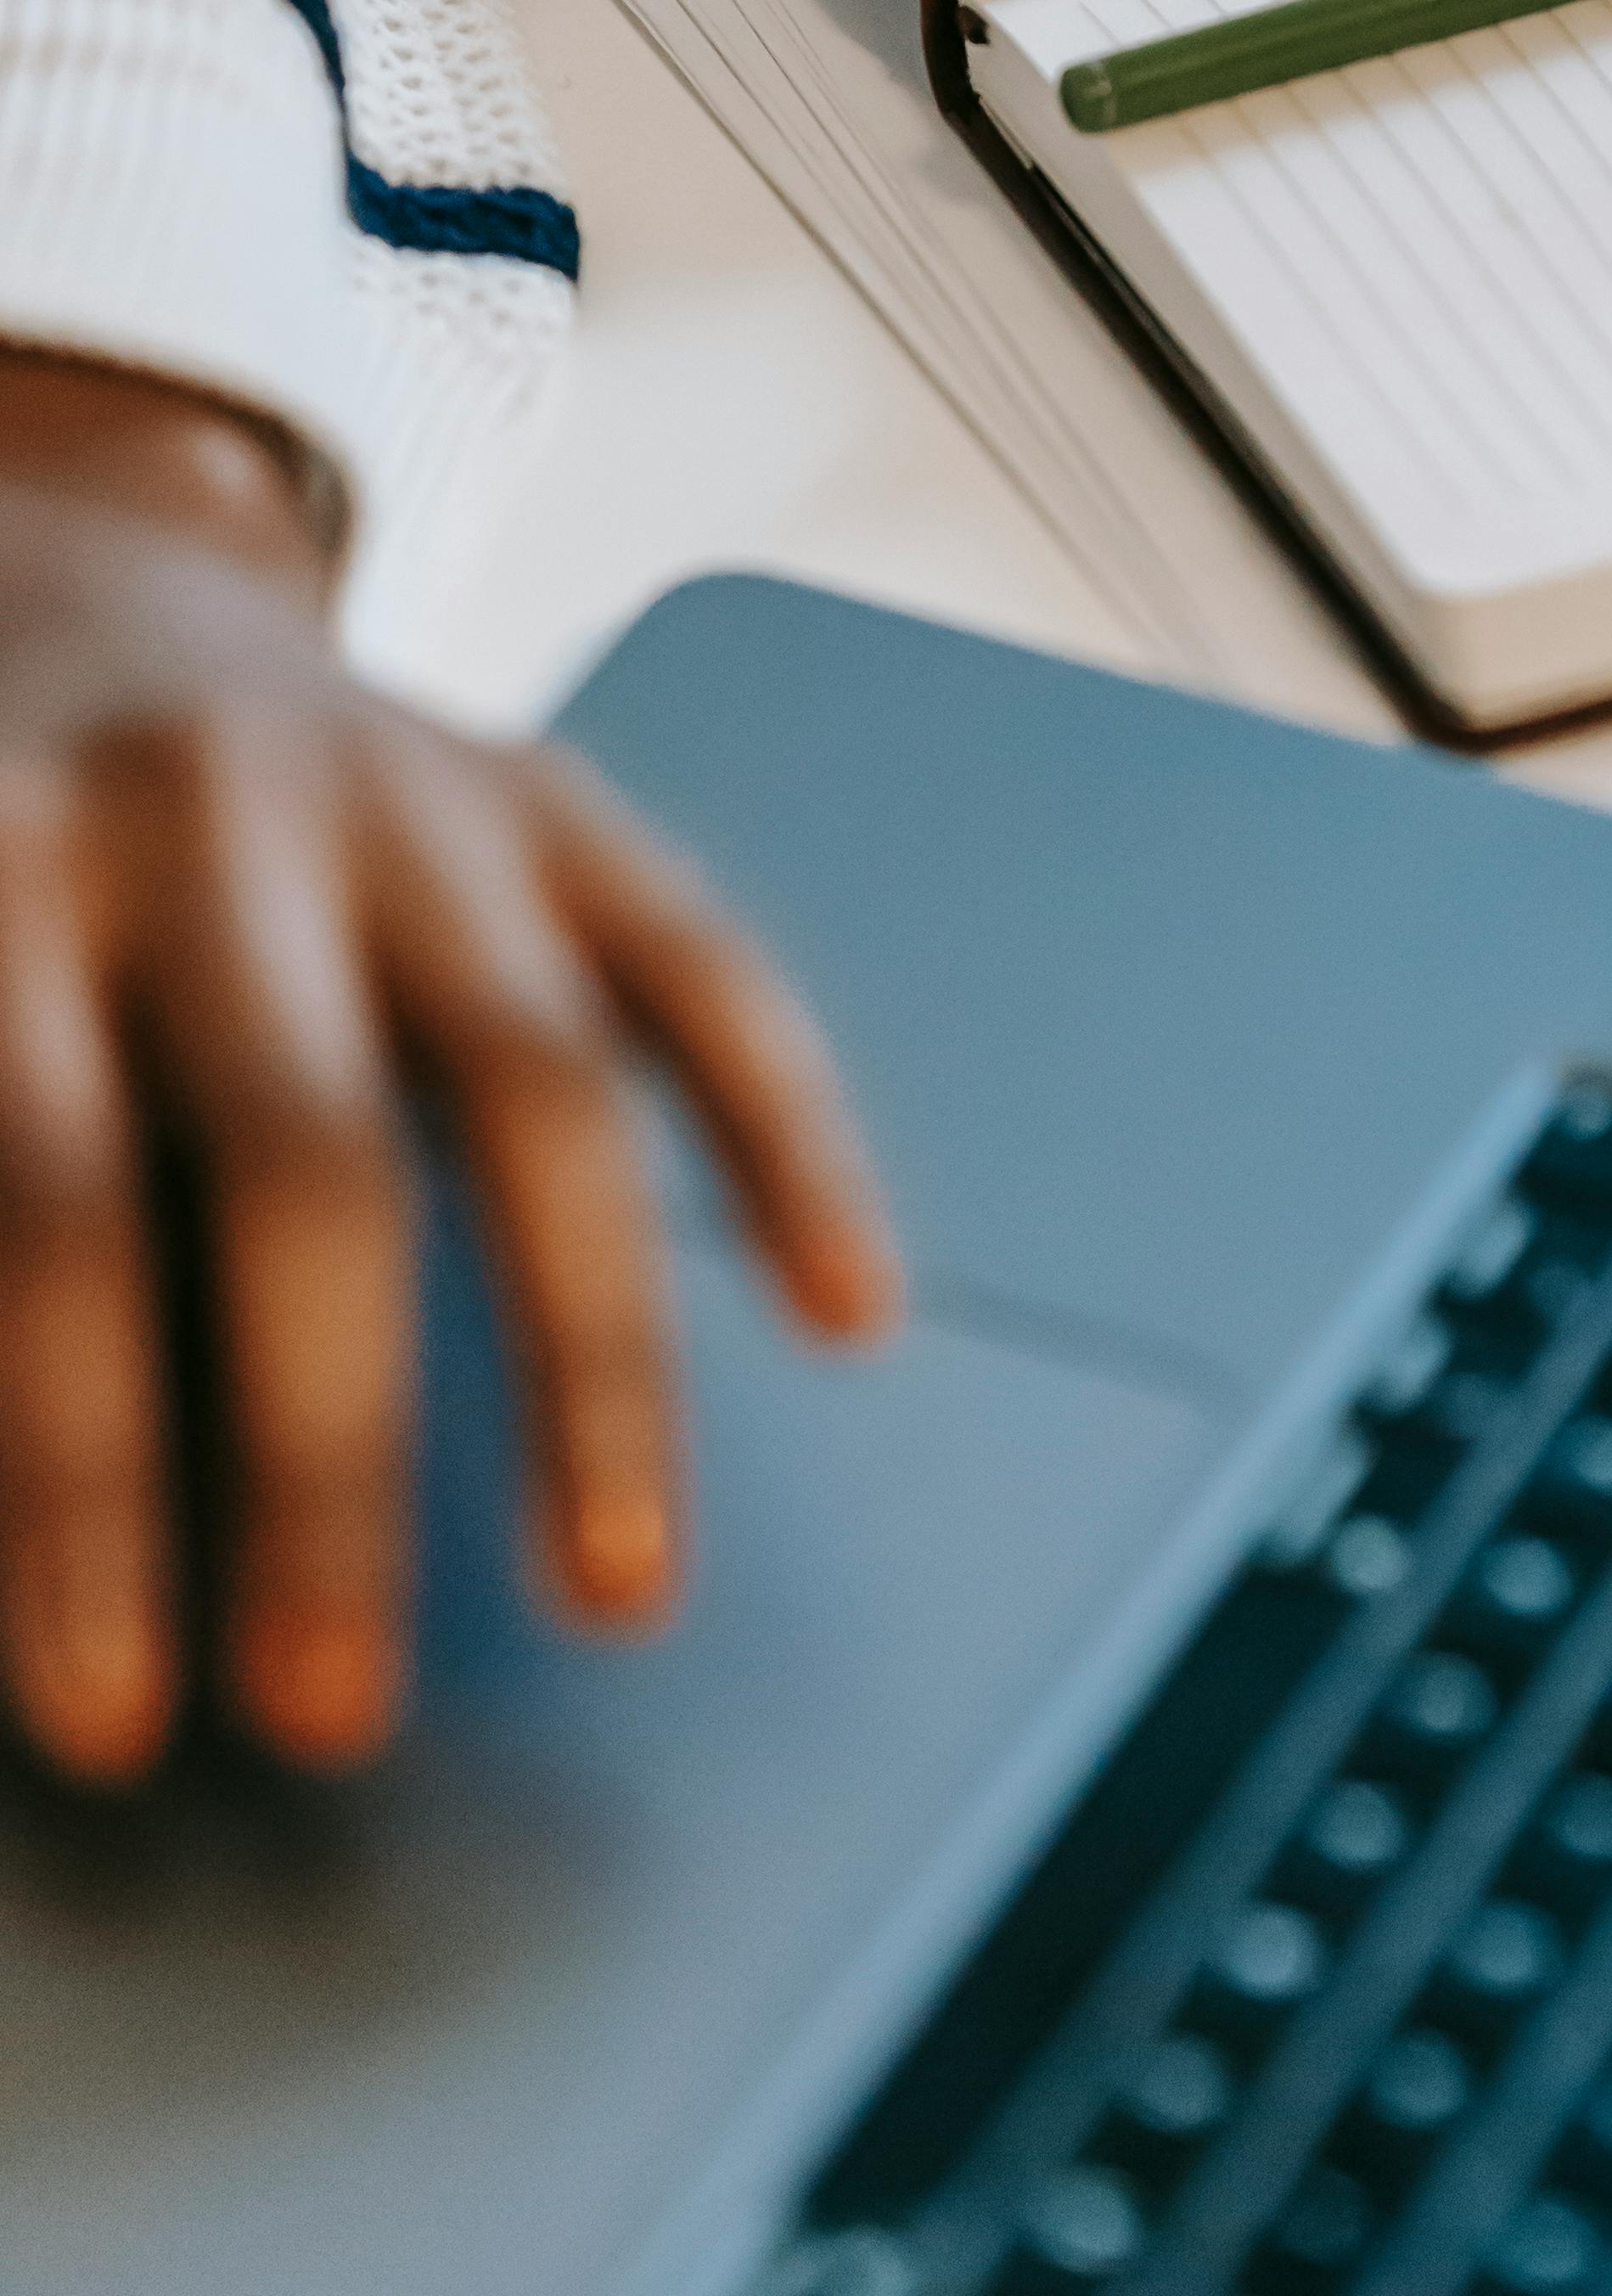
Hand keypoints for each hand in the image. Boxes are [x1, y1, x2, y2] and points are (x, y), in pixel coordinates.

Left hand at [0, 350, 899, 1786]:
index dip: (79, 1481)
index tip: (113, 1712)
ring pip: (544, 1091)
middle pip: (308, 1166)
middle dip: (330, 1466)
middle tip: (337, 1713)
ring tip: (617, 1590)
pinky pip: (709, 974)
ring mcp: (414, 797)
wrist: (65, 583)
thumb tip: (14, 1542)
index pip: (47, 1211)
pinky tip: (846, 1315)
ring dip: (592, 1366)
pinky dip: (790, 1145)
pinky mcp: (560, 795)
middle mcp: (212, 818)